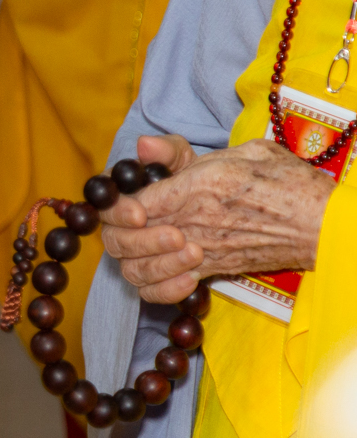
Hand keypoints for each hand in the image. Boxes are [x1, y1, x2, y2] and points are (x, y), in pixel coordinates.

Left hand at [99, 134, 332, 302]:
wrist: (324, 226)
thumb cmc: (287, 182)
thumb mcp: (243, 151)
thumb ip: (182, 151)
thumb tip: (144, 146)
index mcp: (196, 188)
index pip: (127, 205)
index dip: (114, 207)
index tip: (123, 203)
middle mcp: (192, 224)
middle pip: (122, 242)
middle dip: (117, 234)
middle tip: (132, 222)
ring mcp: (199, 253)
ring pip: (137, 271)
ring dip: (135, 260)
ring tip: (156, 243)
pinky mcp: (210, 271)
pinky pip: (165, 291)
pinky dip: (155, 287)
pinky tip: (165, 272)